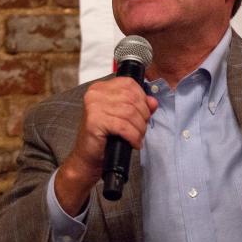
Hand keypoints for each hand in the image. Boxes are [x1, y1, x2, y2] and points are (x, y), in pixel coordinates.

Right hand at [54, 76, 157, 214]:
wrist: (88, 157)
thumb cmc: (105, 136)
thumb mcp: (124, 116)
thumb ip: (139, 106)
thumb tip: (153, 102)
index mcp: (101, 88)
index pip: (129, 84)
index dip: (142, 99)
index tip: (144, 112)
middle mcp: (95, 94)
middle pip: (132, 99)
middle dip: (142, 116)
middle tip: (141, 129)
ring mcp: (93, 106)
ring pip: (130, 113)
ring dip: (139, 128)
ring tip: (137, 137)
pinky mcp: (95, 121)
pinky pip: (123, 126)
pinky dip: (133, 136)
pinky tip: (133, 142)